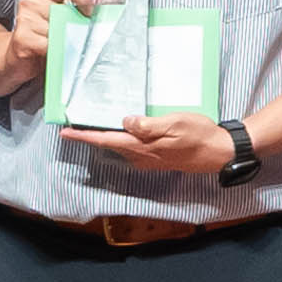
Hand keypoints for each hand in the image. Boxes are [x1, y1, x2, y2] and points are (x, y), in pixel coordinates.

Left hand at [51, 110, 215, 177]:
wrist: (218, 153)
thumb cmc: (199, 135)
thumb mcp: (175, 123)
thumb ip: (148, 125)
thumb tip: (125, 121)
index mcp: (141, 147)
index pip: (105, 140)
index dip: (84, 136)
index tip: (64, 132)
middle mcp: (139, 156)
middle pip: (108, 144)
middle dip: (91, 134)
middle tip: (75, 121)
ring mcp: (147, 159)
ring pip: (119, 146)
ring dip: (106, 136)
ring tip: (94, 121)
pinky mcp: (155, 158)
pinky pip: (131, 147)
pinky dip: (121, 138)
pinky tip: (124, 128)